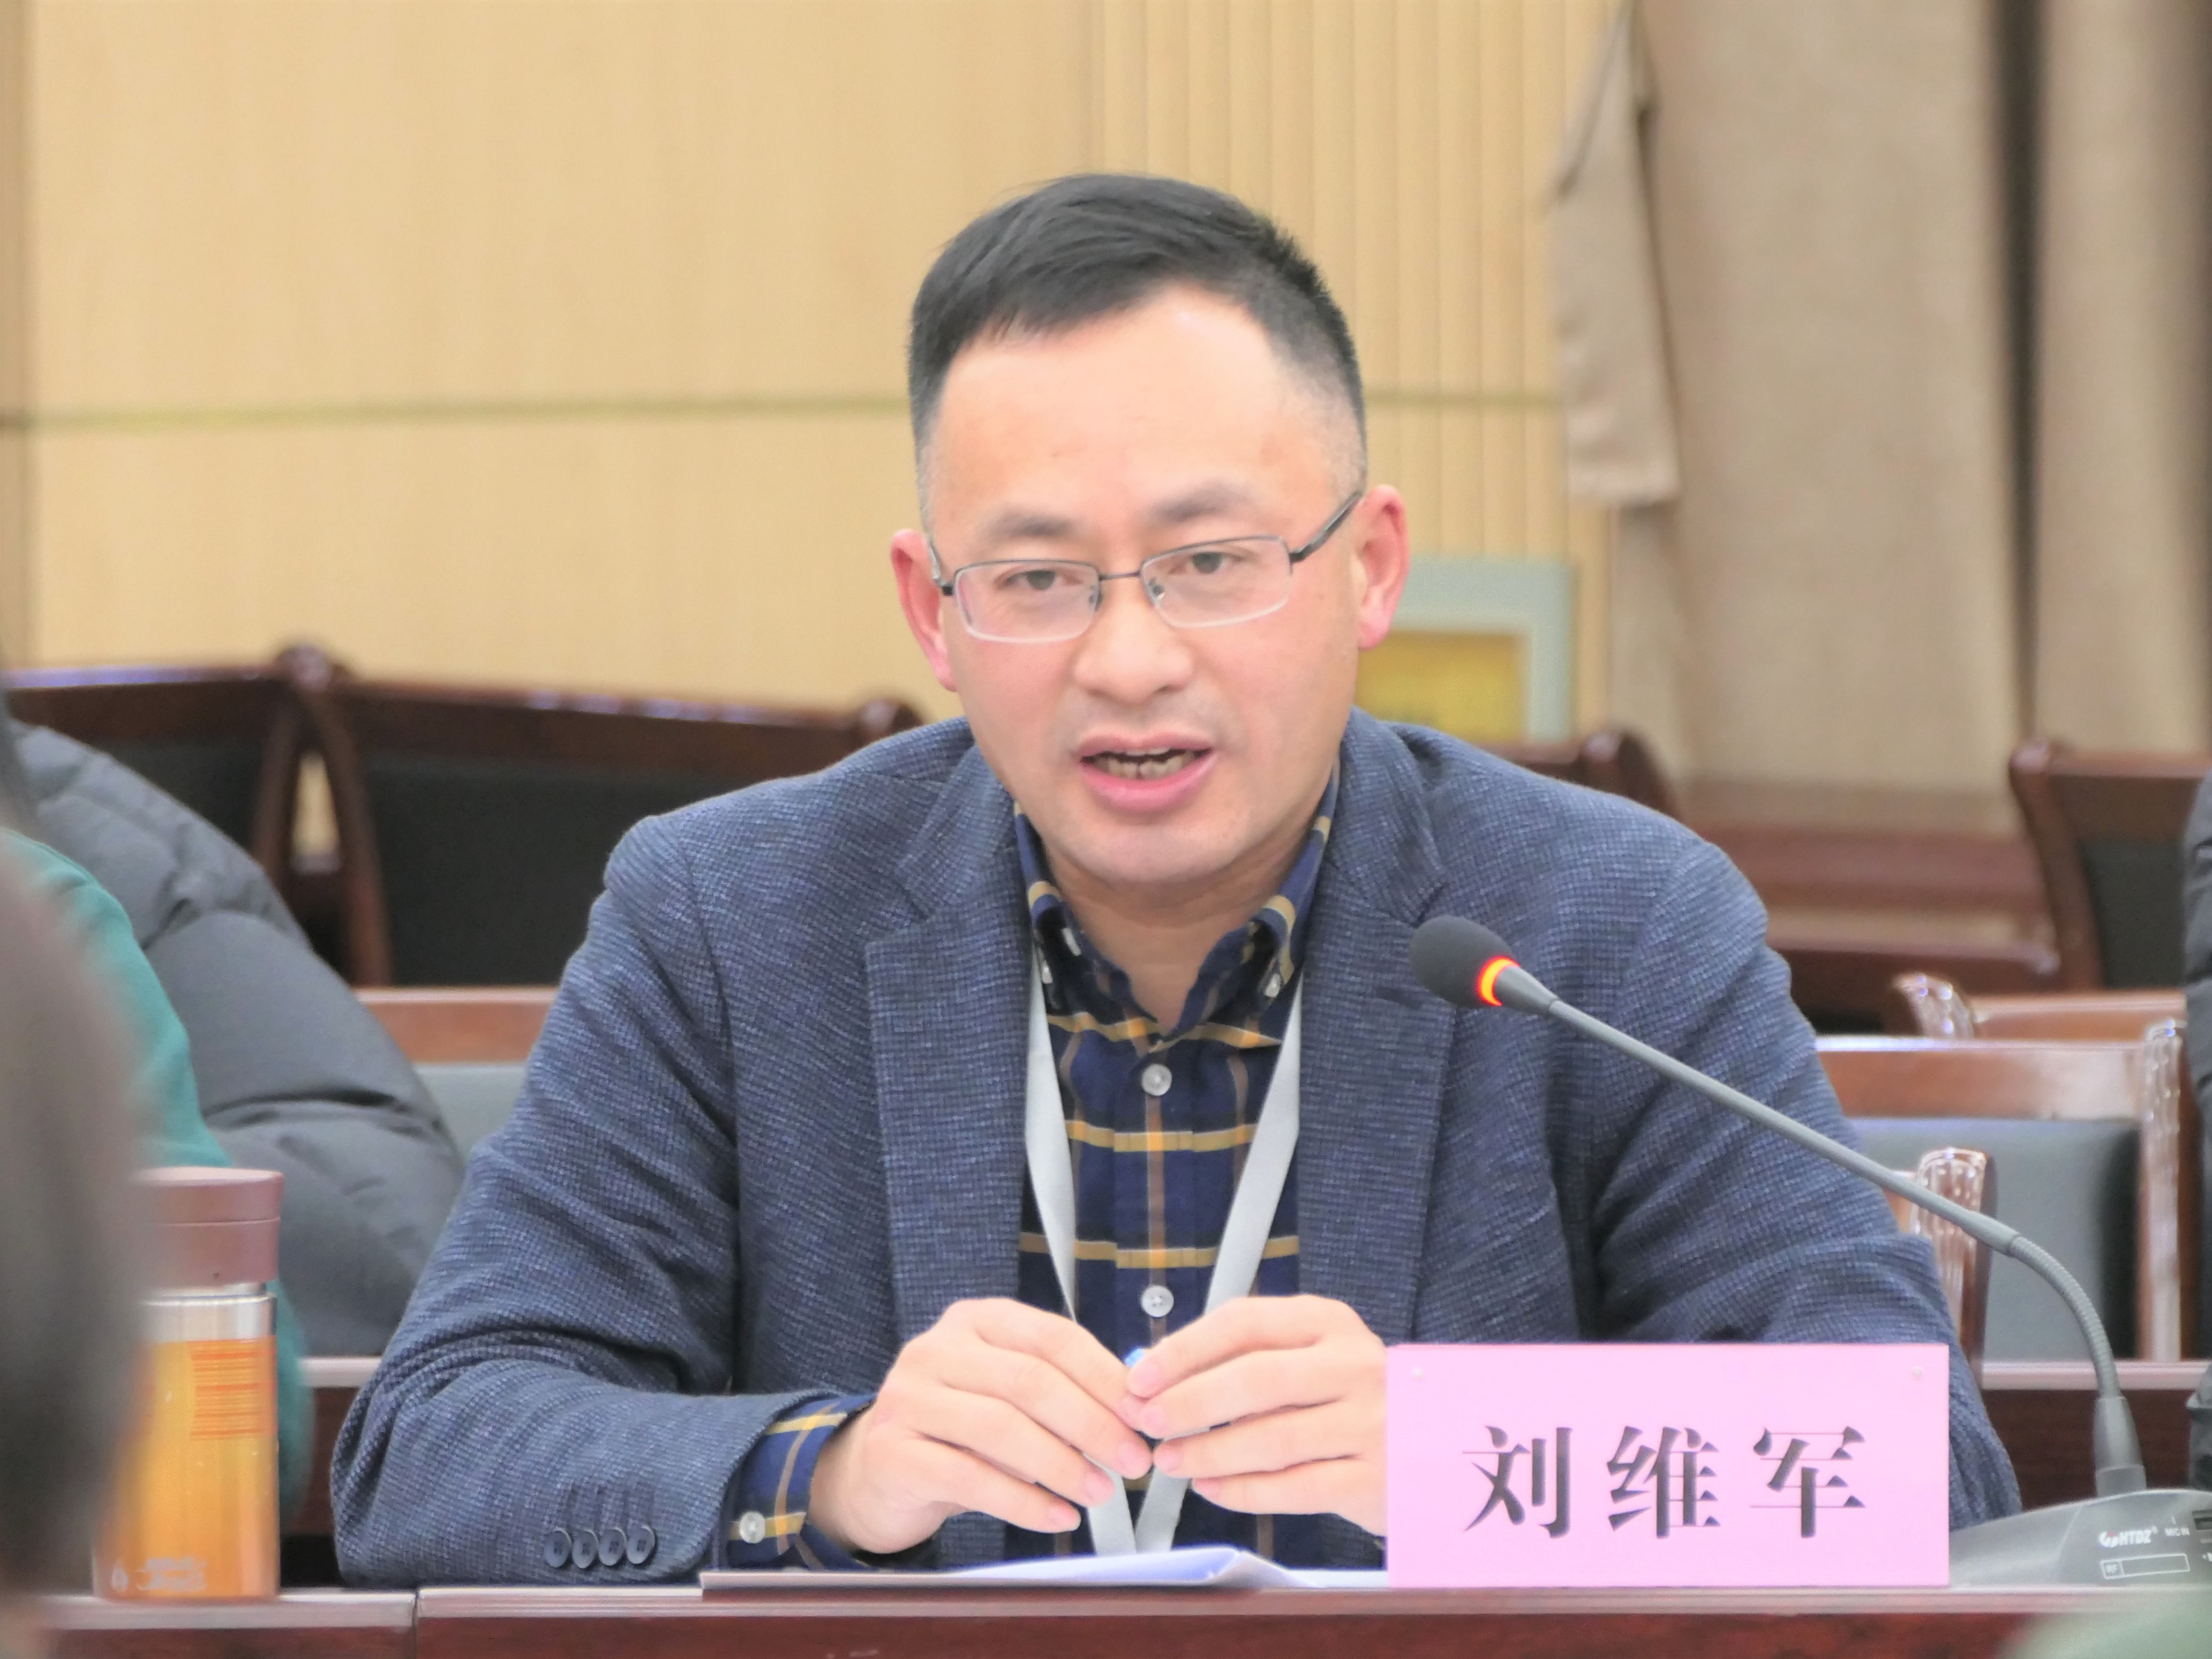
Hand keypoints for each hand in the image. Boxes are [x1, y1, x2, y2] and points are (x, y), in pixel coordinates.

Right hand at [808, 1298, 1153, 1555]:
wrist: (879, 1473)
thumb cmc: (961, 1432)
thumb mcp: (1009, 1396)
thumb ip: (1062, 1390)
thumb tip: (1134, 1409)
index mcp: (977, 1321)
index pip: (1053, 1337)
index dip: (1104, 1377)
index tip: (1142, 1415)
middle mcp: (937, 1348)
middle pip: (1029, 1381)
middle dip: (1092, 1424)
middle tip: (1132, 1461)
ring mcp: (907, 1397)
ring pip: (1000, 1427)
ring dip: (1061, 1465)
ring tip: (1100, 1493)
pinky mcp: (892, 1451)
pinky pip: (969, 1477)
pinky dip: (1022, 1502)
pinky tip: (1057, 1517)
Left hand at [1123, 1294, 1386, 1534]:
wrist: (1441, 1443)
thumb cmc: (1351, 1396)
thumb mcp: (1311, 1355)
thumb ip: (1245, 1358)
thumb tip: (1158, 1375)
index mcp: (1328, 1322)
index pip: (1244, 1322)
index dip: (1185, 1349)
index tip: (1142, 1376)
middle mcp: (1353, 1365)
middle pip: (1256, 1378)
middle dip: (1191, 1401)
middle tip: (1149, 1421)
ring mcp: (1370, 1422)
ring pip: (1272, 1438)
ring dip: (1210, 1451)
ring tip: (1172, 1460)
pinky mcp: (1374, 1478)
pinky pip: (1295, 1488)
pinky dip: (1244, 1491)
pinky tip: (1212, 1487)